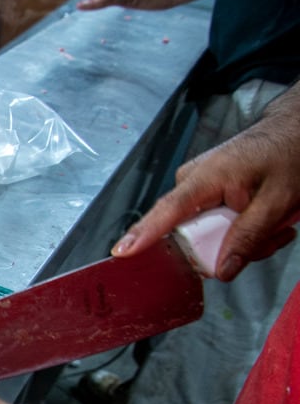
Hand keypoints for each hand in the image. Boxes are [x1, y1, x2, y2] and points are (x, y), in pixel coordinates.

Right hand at [112, 83, 299, 279]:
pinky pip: (214, 226)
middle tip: (271, 237)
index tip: (121, 252)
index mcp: (204, 179)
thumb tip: (222, 270)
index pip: (166, 212)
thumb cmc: (287, 153)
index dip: (143, 235)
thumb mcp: (278, 201)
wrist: (294, 132)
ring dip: (244, 239)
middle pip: (193, 236)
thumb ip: (249, 238)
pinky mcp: (206, 195)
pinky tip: (266, 220)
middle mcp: (191, 184)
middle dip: (231, 246)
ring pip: (208, 236)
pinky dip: (242, 229)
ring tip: (275, 225)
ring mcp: (197, 190)